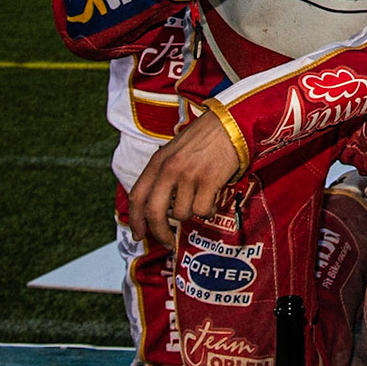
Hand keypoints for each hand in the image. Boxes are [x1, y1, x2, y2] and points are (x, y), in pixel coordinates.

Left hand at [126, 110, 243, 248]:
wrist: (230, 123)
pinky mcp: (209, 181)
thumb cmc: (204, 137)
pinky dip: (208, 210)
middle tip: (167, 242)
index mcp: (158, 162)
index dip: (135, 221)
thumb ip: (163, 174)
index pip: (137, 197)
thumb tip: (156, 207)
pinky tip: (213, 197)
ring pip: (183, 213)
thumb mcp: (174, 150)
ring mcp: (189, 176)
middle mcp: (170, 170)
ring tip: (201, 198)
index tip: (139, 234)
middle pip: (154, 212)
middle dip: (159, 232)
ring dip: (192, 212)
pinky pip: (203, 210)